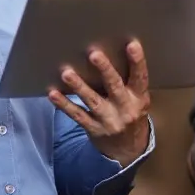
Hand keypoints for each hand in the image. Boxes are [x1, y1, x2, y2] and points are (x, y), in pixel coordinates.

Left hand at [48, 40, 150, 164]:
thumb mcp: (138, 100)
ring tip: (67, 73)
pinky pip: (77, 115)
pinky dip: (64, 104)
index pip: (140, 77)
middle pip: (115, 87)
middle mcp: (125, 109)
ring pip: (93, 101)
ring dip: (79, 86)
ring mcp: (109, 120)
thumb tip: (106, 51)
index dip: (138, 61)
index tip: (132, 45)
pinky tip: (53, 94)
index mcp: (139, 98)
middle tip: (94, 54)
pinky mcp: (93, 129)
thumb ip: (127, 81)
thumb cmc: (131, 114)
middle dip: (105, 70)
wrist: (128, 150)